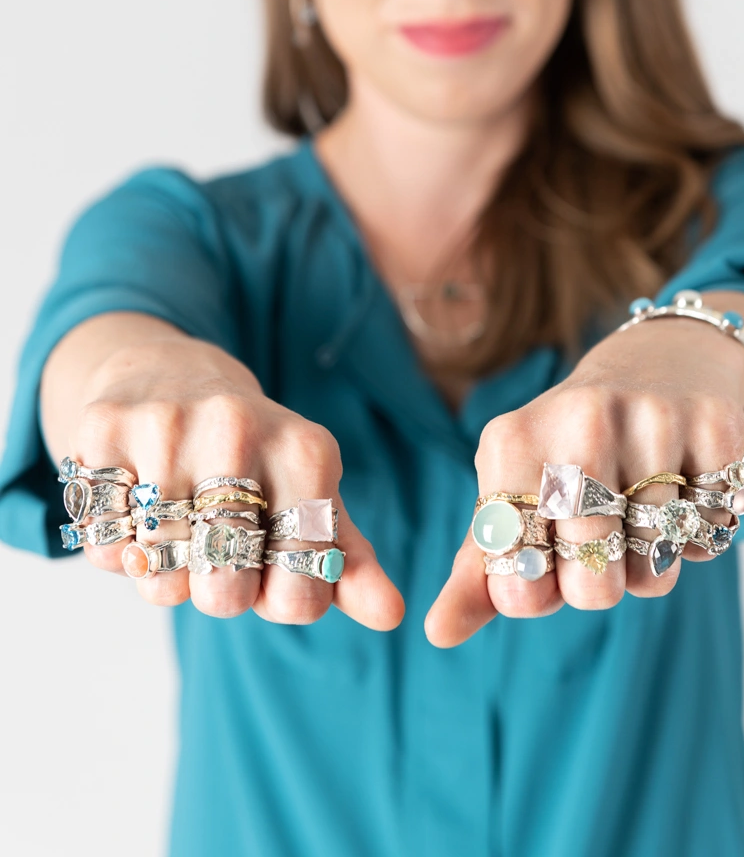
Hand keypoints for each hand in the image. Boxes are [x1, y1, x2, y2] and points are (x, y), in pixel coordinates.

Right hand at [46, 317, 404, 627]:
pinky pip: (104, 544)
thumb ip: (348, 563)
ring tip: (178, 525)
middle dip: (220, 593)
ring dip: (164, 573)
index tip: (273, 567)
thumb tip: (391, 615)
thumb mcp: (311, 498)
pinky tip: (137, 504)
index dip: (280, 601)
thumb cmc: (254, 460)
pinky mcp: (104, 426)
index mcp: (307, 450)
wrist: (173, 376)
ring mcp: (167, 422)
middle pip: (225, 593)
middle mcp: (238, 425)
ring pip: (159, 574)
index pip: (301, 593)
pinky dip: (118, 547)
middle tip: (219, 550)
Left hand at [425, 291, 743, 647]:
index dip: (538, 591)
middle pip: (593, 585)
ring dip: (651, 559)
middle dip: (599, 582)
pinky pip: (710, 534)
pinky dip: (699, 533)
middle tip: (599, 536)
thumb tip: (439, 633)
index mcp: (511, 441)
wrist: (652, 369)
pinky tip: (682, 488)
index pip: (519, 581)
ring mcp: (651, 417)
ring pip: (656, 565)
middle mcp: (580, 418)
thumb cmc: (568, 455)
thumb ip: (479, 569)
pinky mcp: (714, 424)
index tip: (546, 556)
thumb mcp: (514, 497)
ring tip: (640, 508)